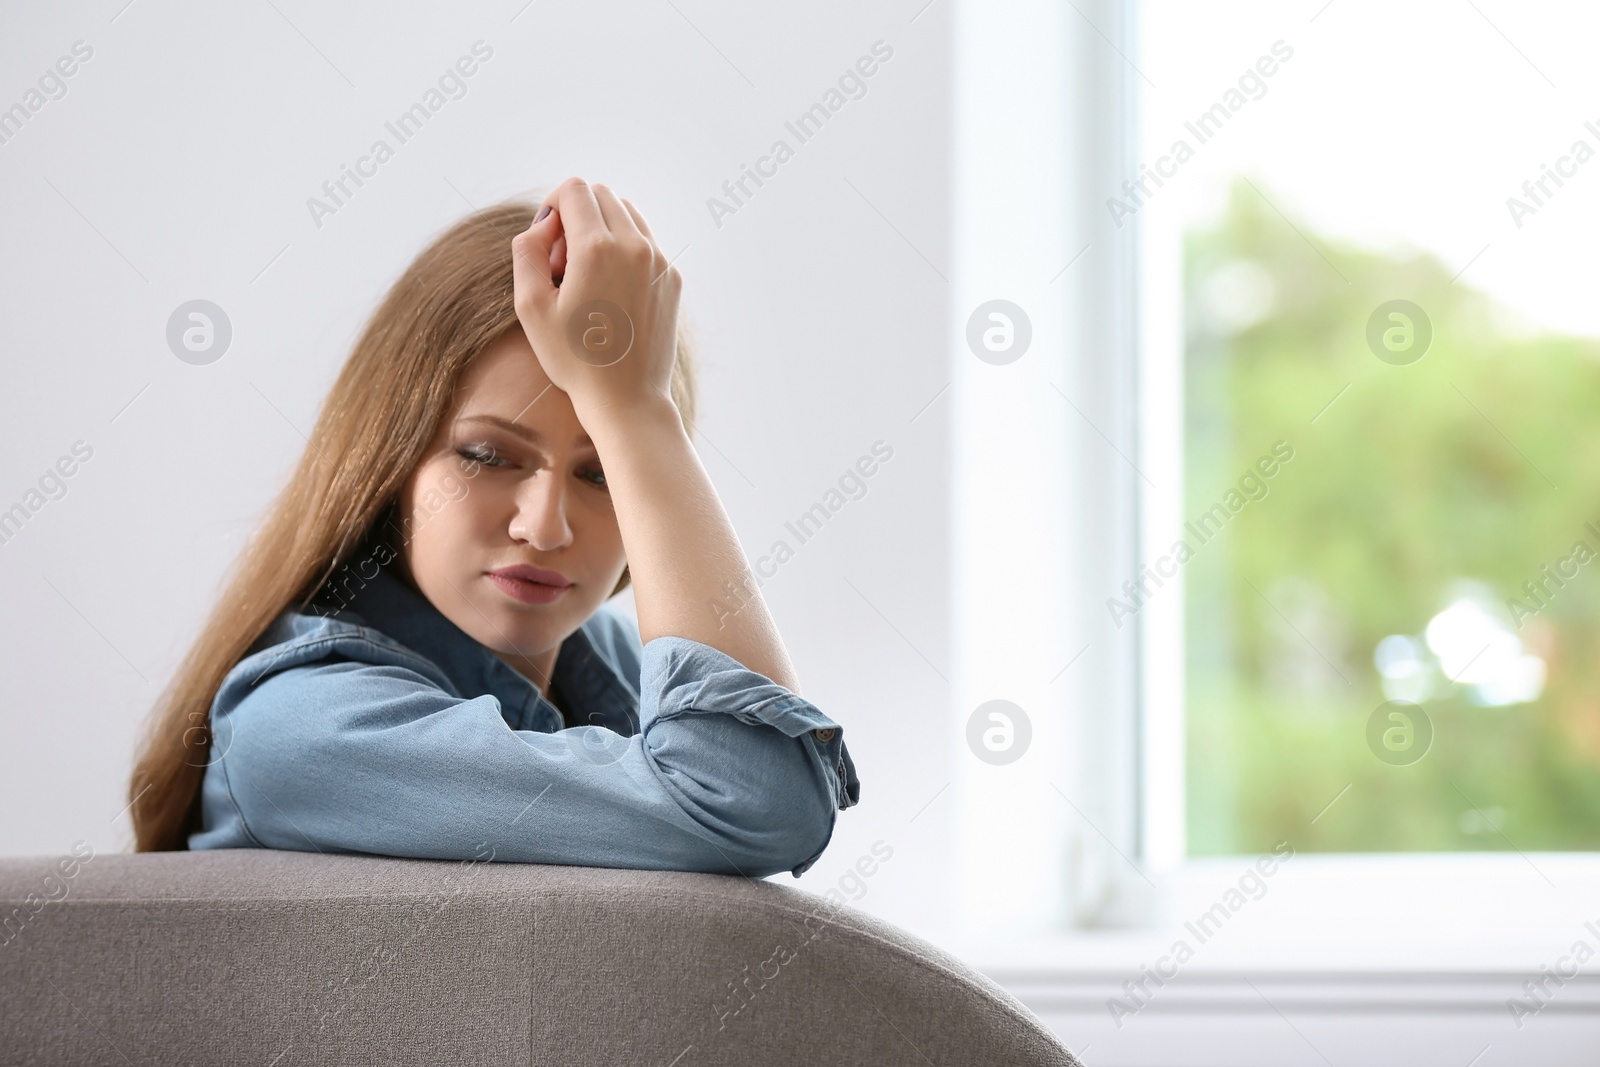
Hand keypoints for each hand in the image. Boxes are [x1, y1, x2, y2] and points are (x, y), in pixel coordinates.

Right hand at [511, 178, 680, 416]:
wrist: (627, 400)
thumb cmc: (574, 359)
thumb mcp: (529, 306)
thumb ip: (526, 251)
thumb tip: (544, 224)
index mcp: (598, 248)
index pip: (574, 189)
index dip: (551, 208)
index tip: (547, 245)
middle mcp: (635, 246)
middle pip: (602, 195)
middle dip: (576, 217)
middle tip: (564, 266)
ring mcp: (660, 261)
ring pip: (627, 213)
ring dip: (601, 230)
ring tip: (588, 277)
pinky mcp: (672, 278)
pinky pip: (644, 242)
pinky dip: (623, 250)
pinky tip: (610, 292)